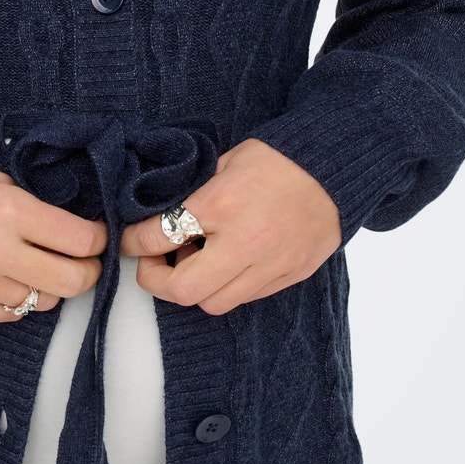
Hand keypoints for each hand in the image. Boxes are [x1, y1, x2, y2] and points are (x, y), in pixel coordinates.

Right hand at [0, 153, 107, 321]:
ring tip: (36, 265)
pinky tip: (6, 276)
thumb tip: (74, 229)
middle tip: (85, 262)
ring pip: (43, 301)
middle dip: (87, 272)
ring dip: (49, 285)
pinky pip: (12, 313)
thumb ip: (33, 205)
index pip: (79, 240)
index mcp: (8, 211)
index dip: (98, 240)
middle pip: (71, 281)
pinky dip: (18, 298)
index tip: (97, 237)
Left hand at [120, 138, 341, 315]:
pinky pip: (245, 298)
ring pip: (215, 303)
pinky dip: (227, 287)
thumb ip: (192, 192)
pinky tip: (225, 264)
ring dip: (195, 288)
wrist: (334, 169)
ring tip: (194, 262)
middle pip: (183, 289)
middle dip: (157, 280)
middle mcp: (245, 241)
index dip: (134, 242)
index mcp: (221, 204)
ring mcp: (270, 264)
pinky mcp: (289, 276)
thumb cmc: (276, 160)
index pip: (159, 236)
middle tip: (153, 263)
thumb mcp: (223, 163)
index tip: (130, 240)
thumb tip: (157, 215)